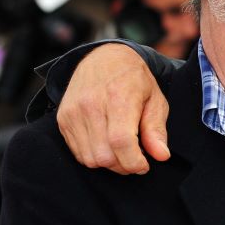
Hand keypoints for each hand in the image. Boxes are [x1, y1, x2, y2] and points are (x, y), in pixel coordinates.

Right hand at [56, 43, 171, 173]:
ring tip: (122, 152)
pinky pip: (77, 152)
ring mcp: (73, 112)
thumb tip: (161, 156)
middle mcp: (91, 105)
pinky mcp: (62, 119)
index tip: (144, 166)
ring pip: (89, 158)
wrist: (103, 58)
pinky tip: (107, 145)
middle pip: (104, 155)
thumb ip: (156, 129)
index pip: (121, 141)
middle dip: (123, 166)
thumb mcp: (155, 100)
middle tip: (136, 158)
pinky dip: (94, 156)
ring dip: (109, 163)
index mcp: (118, 97)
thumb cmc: (135, 80)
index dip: (134, 162)